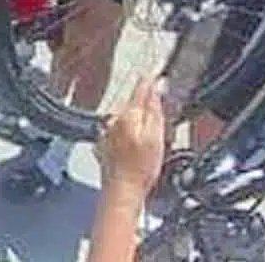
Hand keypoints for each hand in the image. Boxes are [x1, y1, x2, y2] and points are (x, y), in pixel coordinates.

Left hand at [98, 74, 167, 202]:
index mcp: (128, 114)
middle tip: (160, 120)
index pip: (140, 87)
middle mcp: (113, 120)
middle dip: (145, 106)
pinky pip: (119, 133)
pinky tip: (135, 150)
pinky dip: (127, 136)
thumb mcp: (157, 136)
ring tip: (149, 142)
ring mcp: (107, 132)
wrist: (122, 192)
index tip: (156, 73)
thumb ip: (155, 109)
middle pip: (133, 104)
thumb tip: (156, 85)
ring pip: (125, 118)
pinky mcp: (104, 145)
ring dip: (136, 122)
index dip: (151, 80)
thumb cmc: (141, 169)